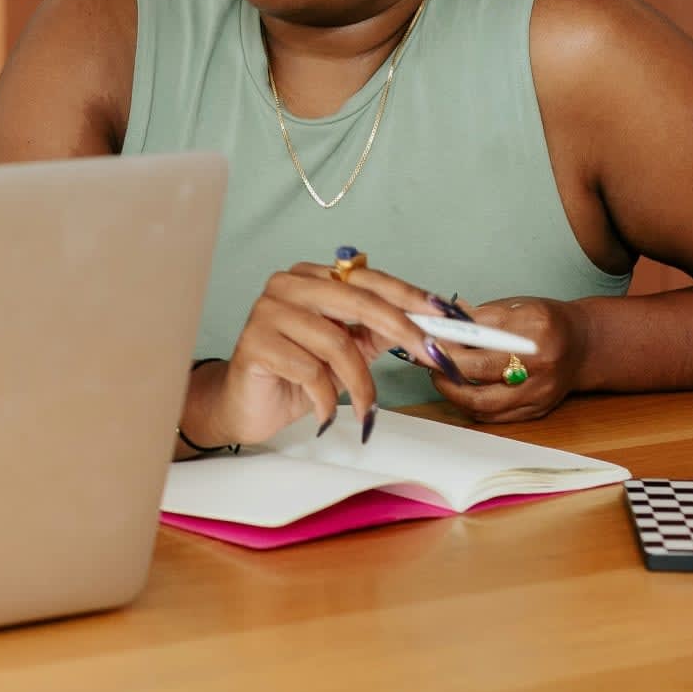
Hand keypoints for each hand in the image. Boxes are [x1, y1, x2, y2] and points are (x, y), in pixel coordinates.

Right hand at [184, 258, 455, 450]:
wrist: (246, 406)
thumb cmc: (295, 375)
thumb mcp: (346, 351)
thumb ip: (378, 332)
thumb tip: (430, 326)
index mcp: (311, 278)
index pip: (368, 279)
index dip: (410, 296)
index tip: (446, 315)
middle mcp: (287, 285)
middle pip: (358, 300)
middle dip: (403, 329)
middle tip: (433, 355)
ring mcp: (267, 311)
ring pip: (337, 342)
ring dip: (361, 383)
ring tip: (366, 407)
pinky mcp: (254, 343)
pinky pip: (310, 371)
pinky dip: (327, 399)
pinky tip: (325, 413)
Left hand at [424, 296, 590, 423]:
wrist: (585, 346)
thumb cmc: (547, 322)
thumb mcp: (516, 307)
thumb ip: (477, 317)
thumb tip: (439, 322)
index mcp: (535, 329)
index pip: (481, 338)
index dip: (450, 343)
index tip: (426, 340)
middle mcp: (541, 363)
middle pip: (480, 372)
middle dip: (445, 368)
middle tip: (427, 360)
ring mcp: (540, 391)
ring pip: (484, 402)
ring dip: (453, 392)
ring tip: (439, 377)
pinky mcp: (537, 410)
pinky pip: (494, 416)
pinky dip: (471, 405)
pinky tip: (459, 391)